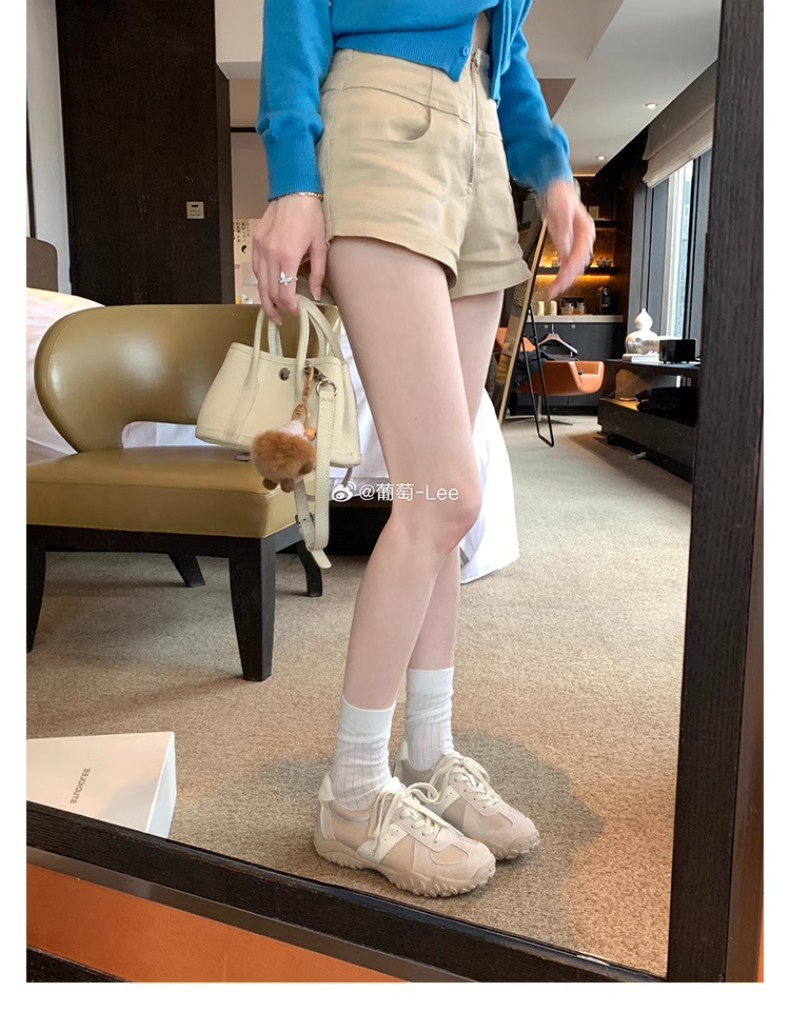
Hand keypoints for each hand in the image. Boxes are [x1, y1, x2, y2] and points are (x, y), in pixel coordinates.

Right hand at [252, 195, 326, 325]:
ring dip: (265, 298)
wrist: (294, 191)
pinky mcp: (256, 242)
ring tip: (273, 308)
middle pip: (269, 292)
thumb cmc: (309, 215)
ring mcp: (261, 248)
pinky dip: (261, 281)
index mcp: (288, 257)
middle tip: (281, 319)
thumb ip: (317, 273)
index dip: (289, 308)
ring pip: (259, 282)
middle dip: (275, 309)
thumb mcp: (320, 246)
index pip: (284, 294)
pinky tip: (268, 286)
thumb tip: (315, 293)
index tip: (295, 313)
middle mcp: (271, 255)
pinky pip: (256, 268)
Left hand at [540, 180, 595, 298]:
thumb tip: (565, 249)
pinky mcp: (566, 245)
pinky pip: (566, 263)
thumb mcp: (562, 211)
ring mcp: (575, 243)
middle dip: (567, 278)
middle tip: (556, 290)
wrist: (555, 189)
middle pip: (578, 264)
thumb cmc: (561, 196)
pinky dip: (561, 273)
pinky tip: (555, 281)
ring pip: (572, 266)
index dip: (571, 269)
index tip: (562, 280)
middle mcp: (583, 239)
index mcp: (586, 230)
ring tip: (554, 290)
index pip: (580, 255)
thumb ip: (564, 231)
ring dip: (564, 279)